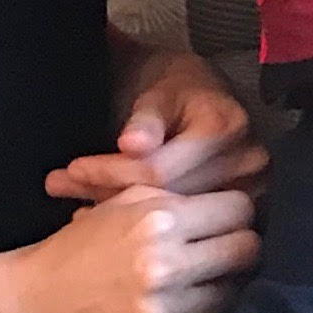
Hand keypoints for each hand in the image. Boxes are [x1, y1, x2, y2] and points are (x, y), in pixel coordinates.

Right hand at [3, 184, 258, 312]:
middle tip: (221, 247)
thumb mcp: (122, 203)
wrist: (29, 307)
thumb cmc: (78, 247)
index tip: (224, 218)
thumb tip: (237, 200)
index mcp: (158, 222)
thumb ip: (179, 197)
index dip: (235, 211)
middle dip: (238, 245)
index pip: (239, 211)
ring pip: (231, 292)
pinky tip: (175, 306)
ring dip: (218, 283)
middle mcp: (165, 267)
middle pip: (246, 251)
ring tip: (195, 278)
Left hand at [47, 50, 267, 201]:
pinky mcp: (243, 207)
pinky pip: (186, 224)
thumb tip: (133, 143)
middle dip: (108, 192)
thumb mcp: (156, 92)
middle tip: (62, 187)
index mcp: (226, 126)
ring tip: (77, 207)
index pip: (159, 170)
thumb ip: (145, 118)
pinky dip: (146, 220)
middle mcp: (247, 160)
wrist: (201, 91)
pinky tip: (111, 220)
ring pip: (172, 215)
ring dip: (121, 210)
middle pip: (166, 196)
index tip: (72, 169)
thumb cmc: (175, 88)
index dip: (111, 172)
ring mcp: (250, 187)